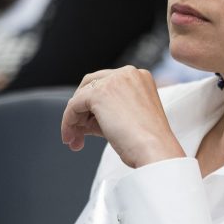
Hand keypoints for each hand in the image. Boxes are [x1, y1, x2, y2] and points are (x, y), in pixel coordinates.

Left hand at [61, 66, 184, 167]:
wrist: (155, 150)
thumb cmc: (149, 141)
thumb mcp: (127, 119)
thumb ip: (106, 113)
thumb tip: (81, 119)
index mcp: (140, 77)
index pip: (107, 85)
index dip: (94, 106)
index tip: (89, 126)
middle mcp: (128, 73)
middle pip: (91, 85)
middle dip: (81, 110)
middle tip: (78, 132)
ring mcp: (114, 81)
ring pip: (81, 96)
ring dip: (73, 119)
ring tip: (75, 140)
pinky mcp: (99, 93)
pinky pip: (73, 106)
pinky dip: (68, 122)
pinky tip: (72, 137)